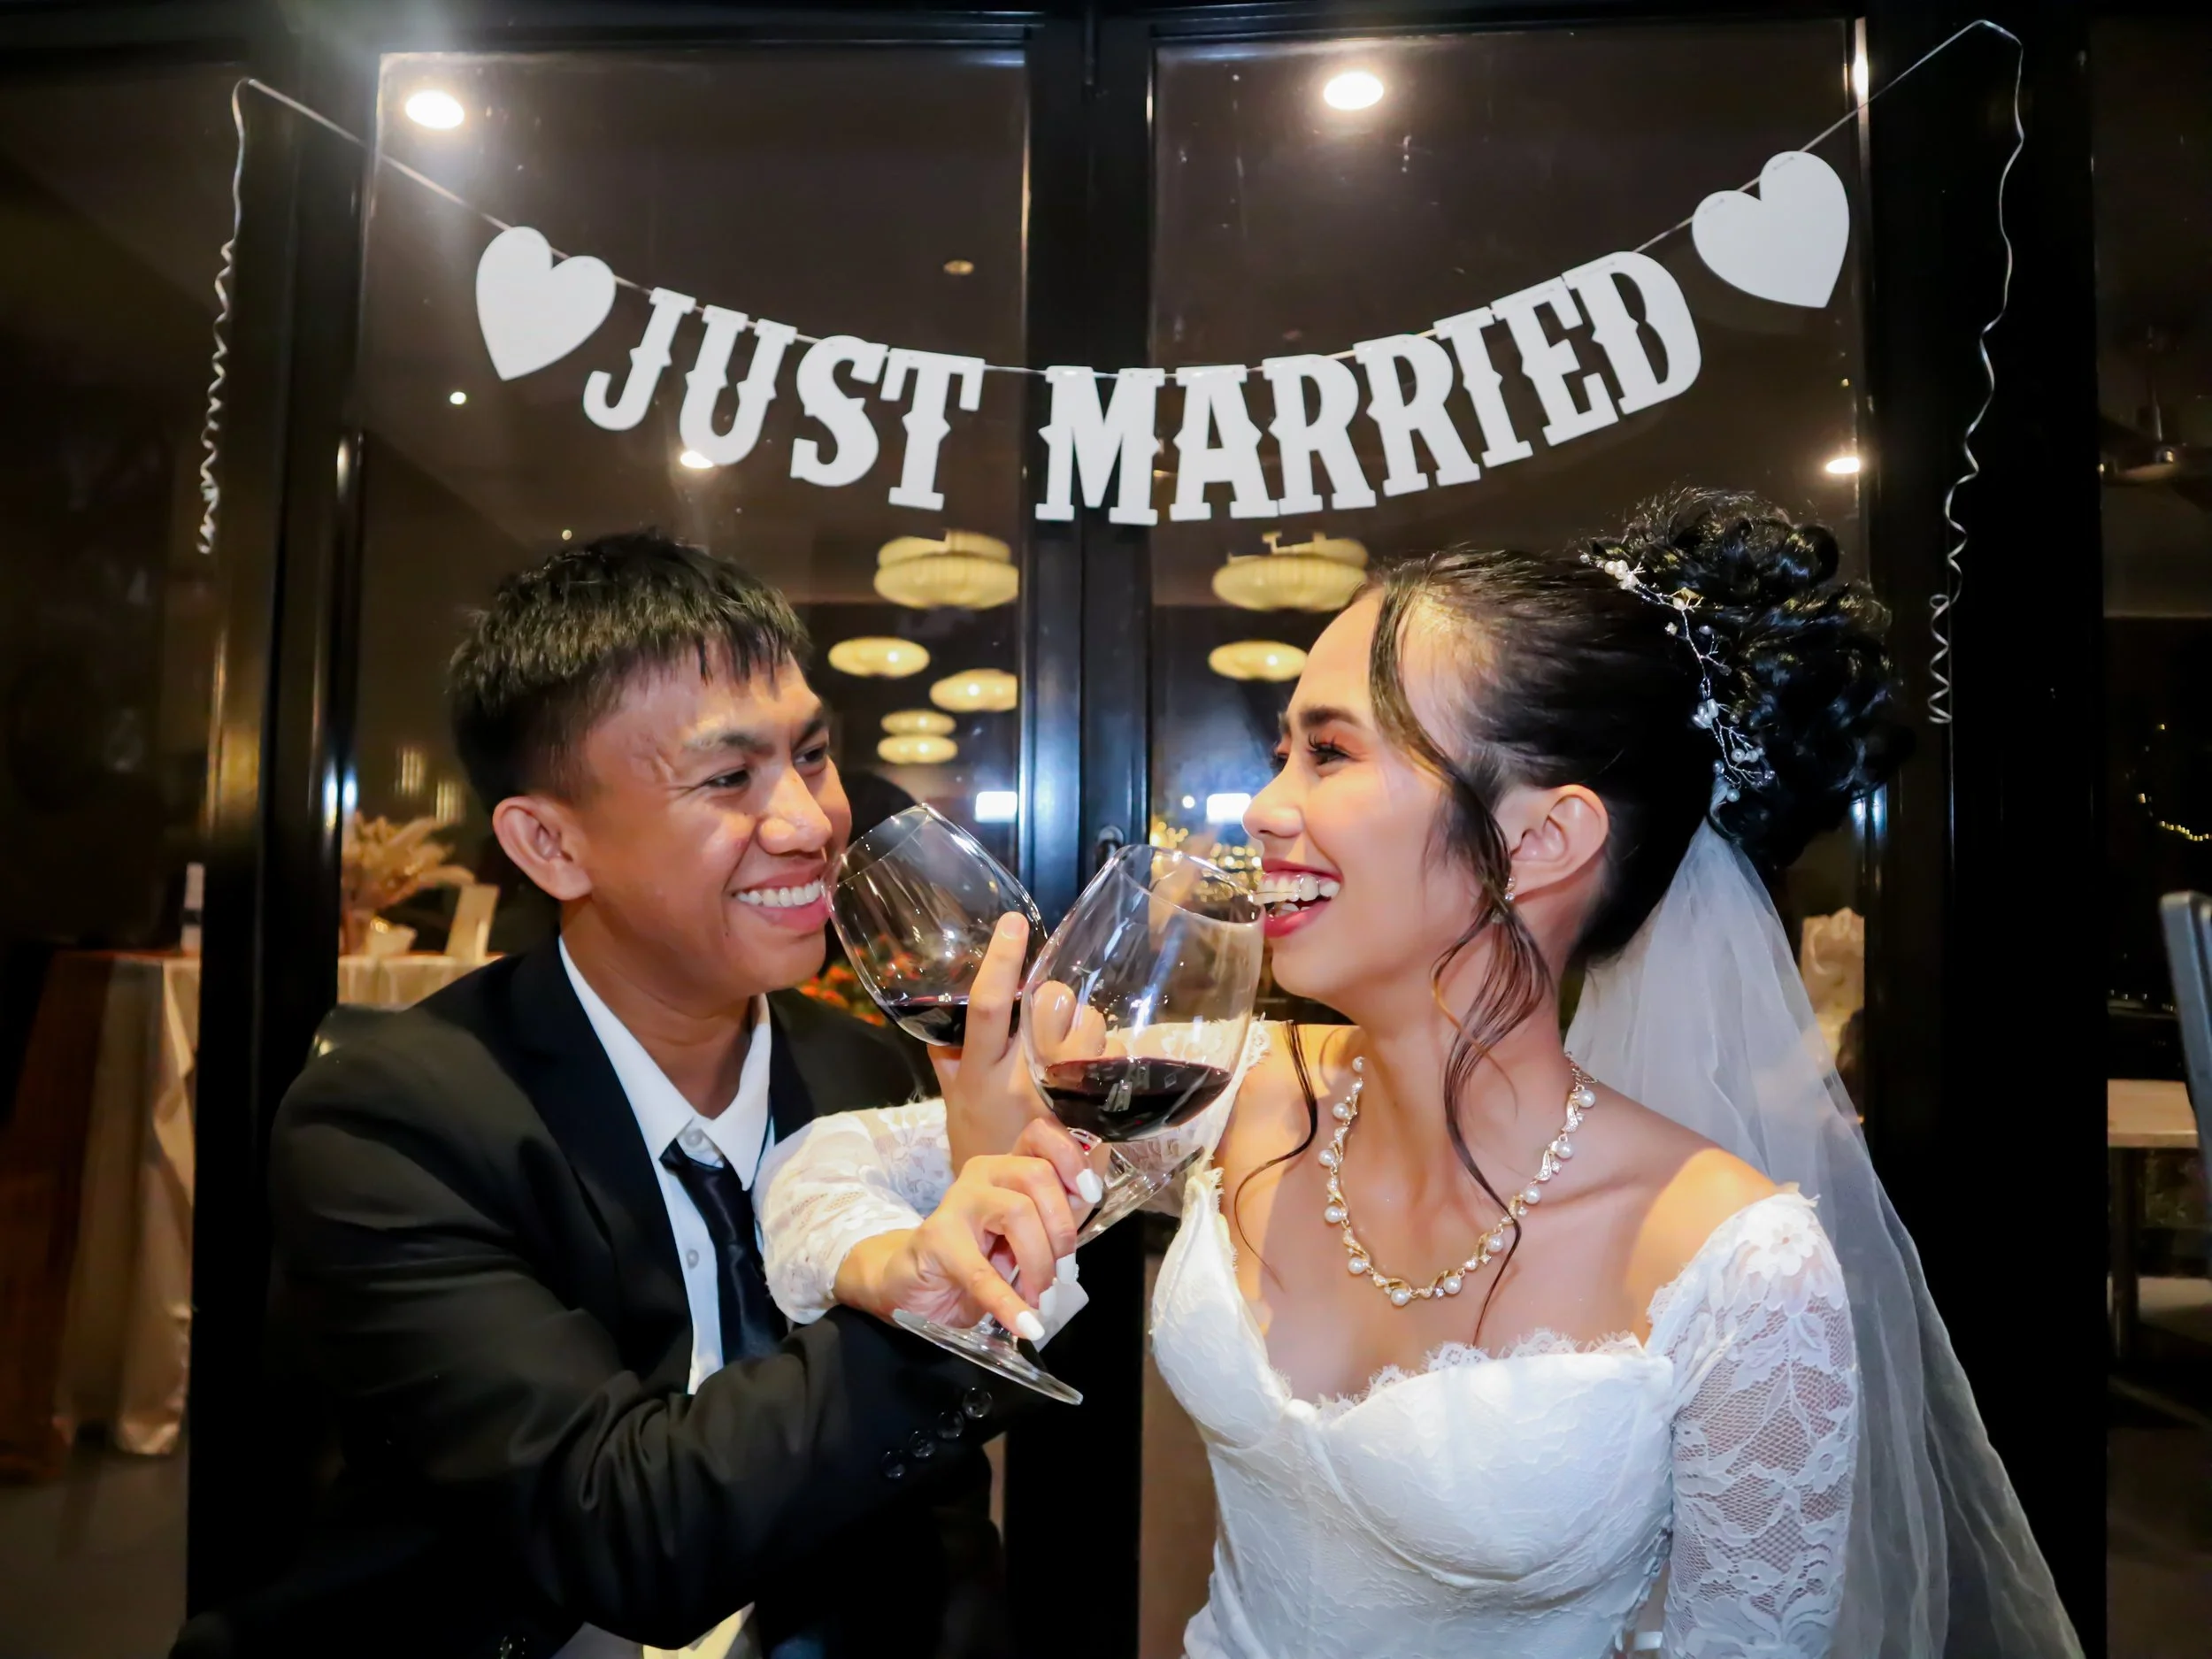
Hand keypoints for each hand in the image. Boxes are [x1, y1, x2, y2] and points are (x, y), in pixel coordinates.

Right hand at [834, 1143, 1093, 1335]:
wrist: (915, 1282)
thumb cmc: (977, 1257)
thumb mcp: (1025, 1236)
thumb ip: (1056, 1217)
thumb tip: (1092, 1194)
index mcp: (1008, 1167)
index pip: (1040, 1135)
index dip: (1071, 1158)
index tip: (1089, 1194)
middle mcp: (984, 1173)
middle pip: (1038, 1175)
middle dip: (1061, 1229)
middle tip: (1063, 1273)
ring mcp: (958, 1202)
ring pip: (1017, 1211)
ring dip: (1039, 1263)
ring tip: (1040, 1299)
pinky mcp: (937, 1238)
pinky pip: (982, 1271)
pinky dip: (1009, 1302)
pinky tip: (1024, 1323)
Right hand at [935, 913, 1107, 1175]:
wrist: (1002, 1208)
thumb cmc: (977, 1139)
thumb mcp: (954, 1094)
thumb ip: (950, 1052)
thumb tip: (945, 1004)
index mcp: (977, 1070)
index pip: (988, 1006)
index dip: (1001, 962)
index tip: (1013, 924)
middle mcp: (1018, 1080)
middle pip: (1052, 1005)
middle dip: (1060, 996)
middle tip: (1055, 1011)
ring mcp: (1058, 1098)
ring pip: (1091, 1028)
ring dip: (1088, 1028)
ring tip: (1074, 1050)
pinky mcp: (1090, 1116)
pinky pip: (1112, 1065)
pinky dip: (1108, 1059)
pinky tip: (1095, 1075)